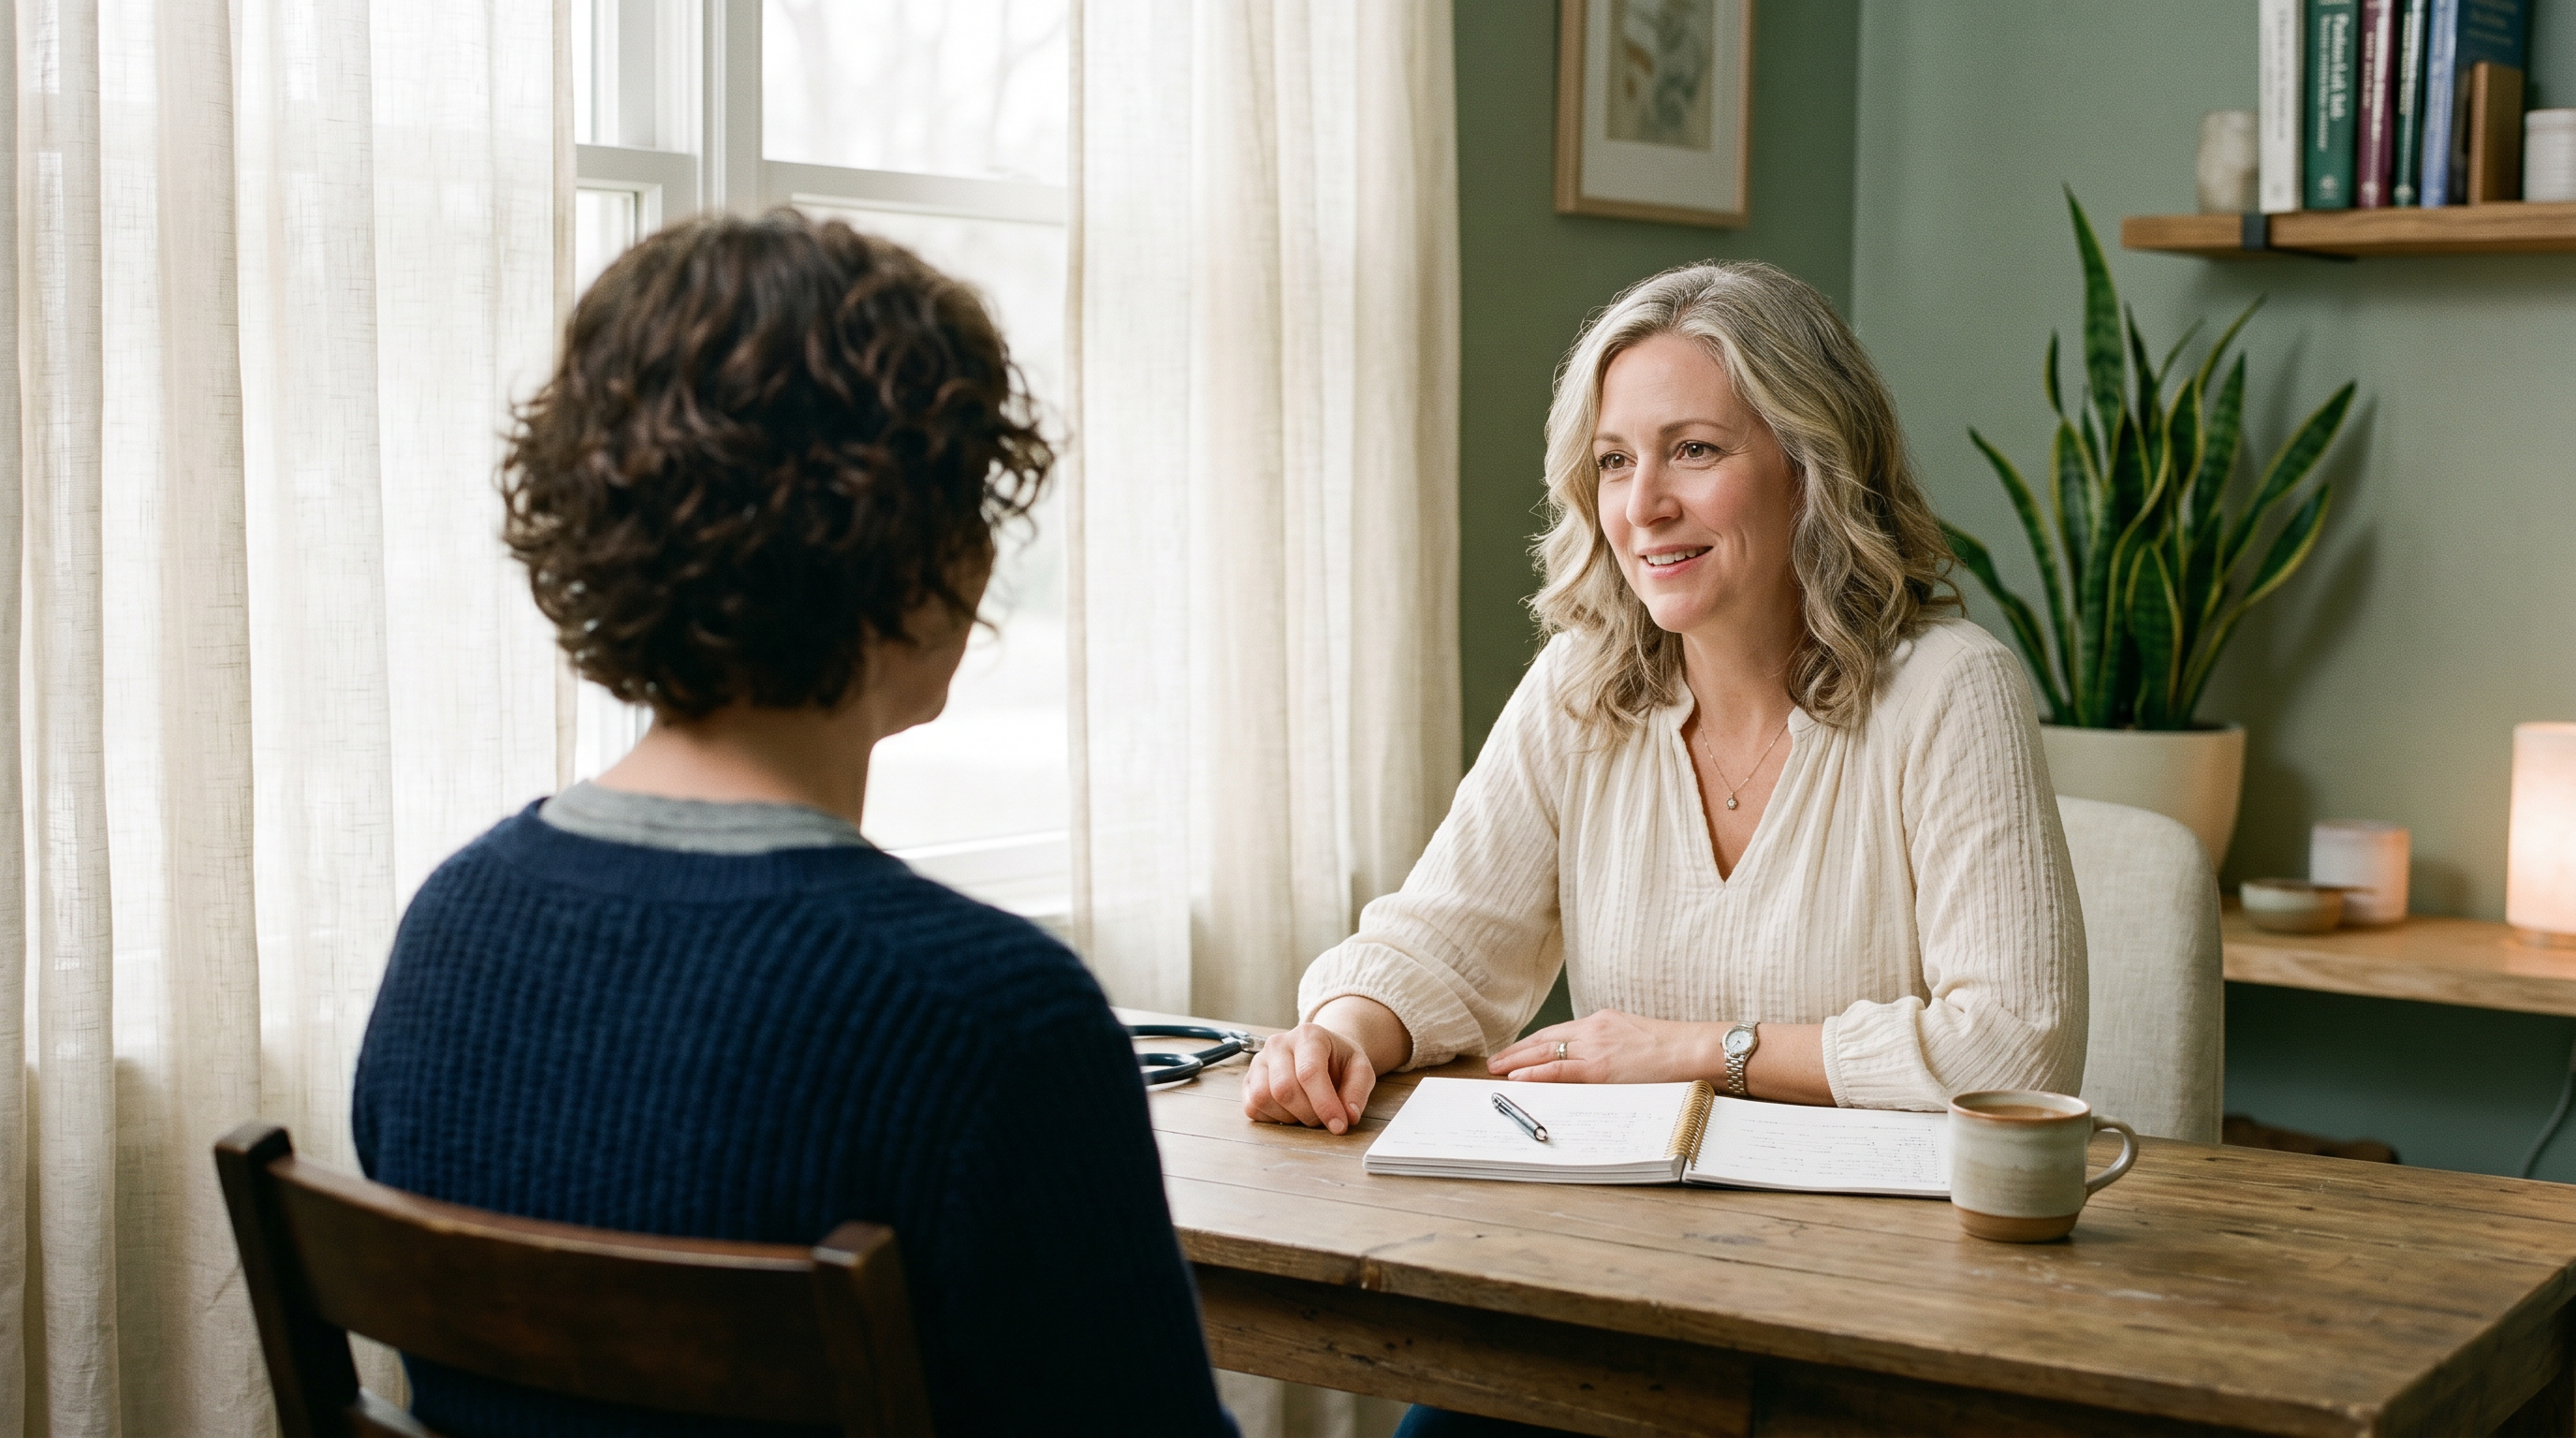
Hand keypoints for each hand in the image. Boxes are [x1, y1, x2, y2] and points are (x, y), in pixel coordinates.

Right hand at [1242, 1022, 1377, 1133]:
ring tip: (1306, 1112)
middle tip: (1324, 1119)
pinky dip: (1272, 1118)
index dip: (1324, 1104)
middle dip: (1308, 1114)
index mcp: (1308, 1035)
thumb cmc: (1339, 1061)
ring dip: (1289, 1117)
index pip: (1309, 1072)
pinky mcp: (1248, 1079)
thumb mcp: (1360, 1069)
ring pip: (1263, 1098)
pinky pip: (1251, 1107)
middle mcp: (1278, 1044)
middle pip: (1284, 1089)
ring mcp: (1259, 1061)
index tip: (1339, 1126)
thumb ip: (1358, 1091)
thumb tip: (1349, 1116)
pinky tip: (1289, 1112)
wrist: (1323, 1053)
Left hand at [1489, 1009, 1719, 1085]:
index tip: (1515, 1051)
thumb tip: (1599, 1064)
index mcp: (1602, 1021)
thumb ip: (1612, 1045)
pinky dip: (1535, 1073)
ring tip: (1496, 1071)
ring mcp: (1596, 1048)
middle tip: (1494, 1061)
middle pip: (1544, 1039)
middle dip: (1517, 1052)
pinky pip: (1559, 1071)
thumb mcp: (1635, 1038)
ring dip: (1517, 1063)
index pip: (1557, 1032)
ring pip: (1546, 1053)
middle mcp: (1594, 1030)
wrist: (1695, 1050)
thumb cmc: (1674, 1049)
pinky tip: (1517, 1077)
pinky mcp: (1600, 1069)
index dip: (1532, 1043)